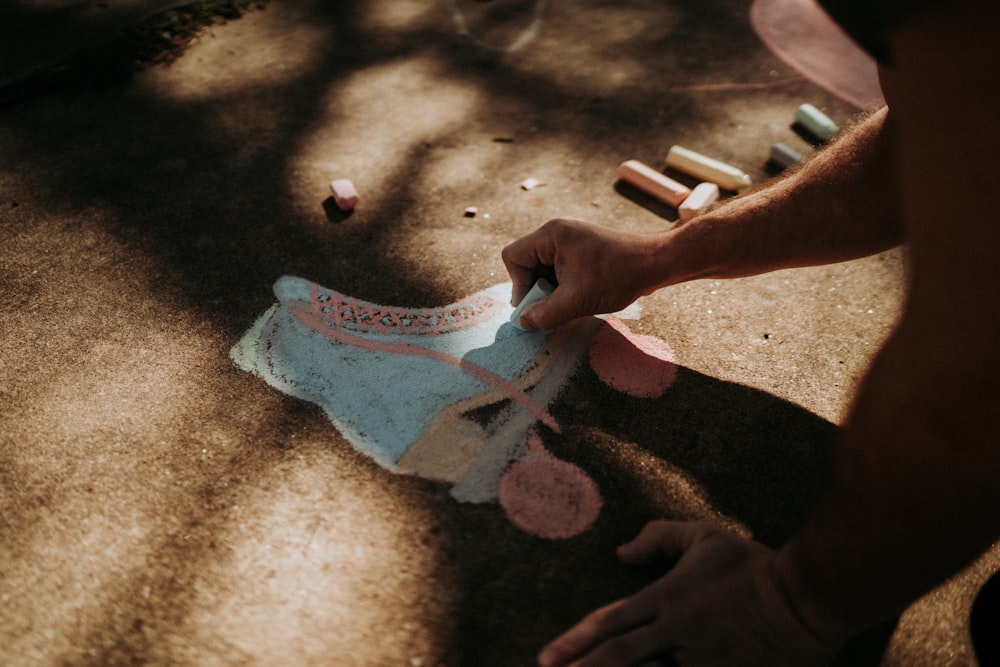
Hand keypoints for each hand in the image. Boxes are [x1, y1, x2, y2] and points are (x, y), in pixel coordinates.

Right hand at [501, 218, 665, 330]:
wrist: (656, 264)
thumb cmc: (618, 277)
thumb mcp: (576, 301)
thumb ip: (544, 314)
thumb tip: (523, 323)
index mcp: (552, 235)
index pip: (513, 257)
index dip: (519, 284)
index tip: (536, 304)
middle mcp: (557, 232)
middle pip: (527, 264)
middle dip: (537, 290)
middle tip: (556, 307)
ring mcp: (570, 239)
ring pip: (543, 270)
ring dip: (552, 291)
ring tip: (572, 303)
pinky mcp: (581, 249)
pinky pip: (558, 269)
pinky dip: (563, 287)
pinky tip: (580, 297)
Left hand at [537, 521, 839, 666]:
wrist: (804, 597)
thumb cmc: (752, 565)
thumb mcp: (704, 536)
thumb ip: (659, 537)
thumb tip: (623, 550)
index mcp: (666, 598)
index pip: (608, 622)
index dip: (574, 642)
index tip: (546, 658)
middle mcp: (675, 633)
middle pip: (617, 659)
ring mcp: (699, 661)